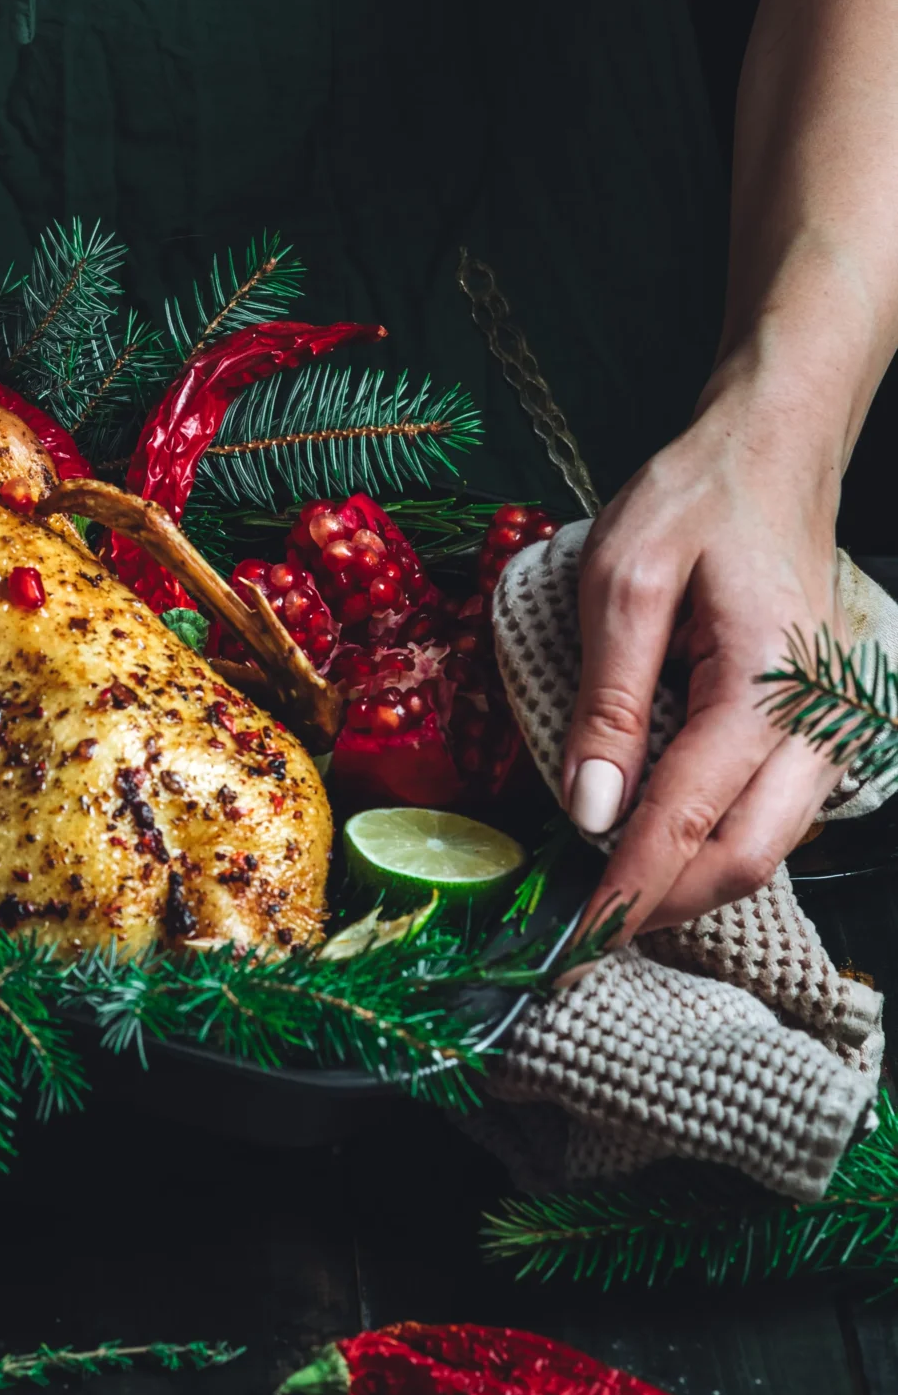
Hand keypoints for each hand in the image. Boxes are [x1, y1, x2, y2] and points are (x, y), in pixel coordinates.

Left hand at [564, 393, 845, 936]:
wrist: (772, 452)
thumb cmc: (698, 498)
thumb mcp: (626, 577)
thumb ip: (609, 699)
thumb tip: (589, 809)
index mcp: (766, 688)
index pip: (687, 821)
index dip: (625, 892)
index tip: (569, 943)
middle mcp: (814, 723)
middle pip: (745, 859)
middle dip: (661, 907)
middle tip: (577, 933)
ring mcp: (825, 729)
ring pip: (768, 846)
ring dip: (689, 881)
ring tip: (606, 892)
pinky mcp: (815, 726)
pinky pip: (775, 812)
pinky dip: (715, 842)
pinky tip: (655, 838)